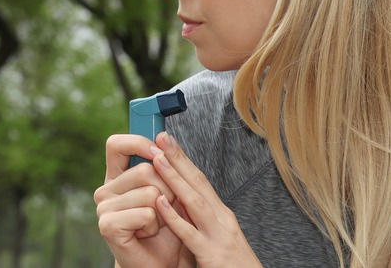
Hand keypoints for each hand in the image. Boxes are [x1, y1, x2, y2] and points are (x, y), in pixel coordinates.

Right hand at [94, 134, 194, 267]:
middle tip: (165, 206)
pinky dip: (155, 224)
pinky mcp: (107, 225)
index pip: (116, 144)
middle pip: (146, 169)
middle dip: (168, 188)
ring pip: (149, 192)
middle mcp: (107, 189)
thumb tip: (164, 137)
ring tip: (156, 221)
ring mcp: (104, 207)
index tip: (158, 151)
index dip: (138, 142)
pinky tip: (149, 232)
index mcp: (118, 176)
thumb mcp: (169, 189)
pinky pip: (145, 213)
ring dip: (164, 210)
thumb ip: (165, 164)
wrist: (162, 260)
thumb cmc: (167, 226)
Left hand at [152, 132, 262, 267]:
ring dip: (175, 179)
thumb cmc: (233, 266)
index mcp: (222, 214)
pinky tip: (159, 203)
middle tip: (161, 137)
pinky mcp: (212, 254)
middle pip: (199, 182)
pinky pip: (190, 234)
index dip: (184, 160)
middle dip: (179, 158)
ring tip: (157, 160)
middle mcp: (222, 219)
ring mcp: (219, 235)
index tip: (168, 142)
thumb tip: (177, 202)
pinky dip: (174, 217)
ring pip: (195, 201)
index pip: (201, 181)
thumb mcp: (217, 237)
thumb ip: (200, 221)